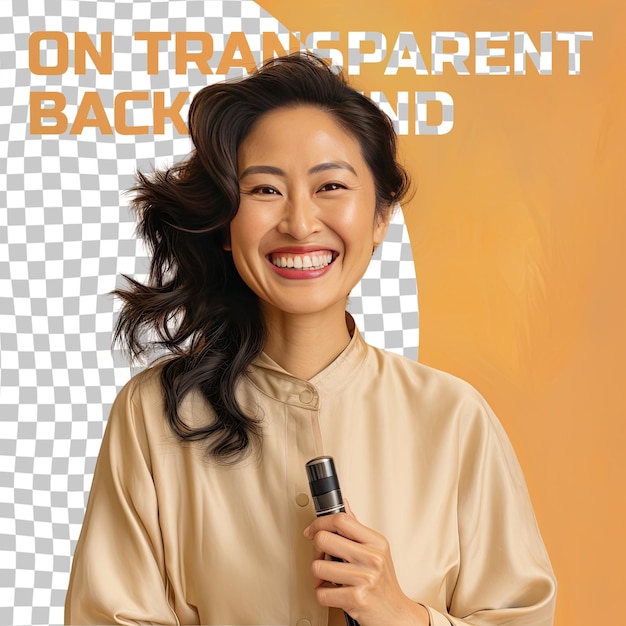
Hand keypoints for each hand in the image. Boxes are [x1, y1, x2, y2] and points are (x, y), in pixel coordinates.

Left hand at [303, 501, 429, 625]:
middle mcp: (372, 558)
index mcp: (376, 542)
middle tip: (322, 557)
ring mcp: (365, 578)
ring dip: (319, 577)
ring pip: (318, 567)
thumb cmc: (383, 583)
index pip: (341, 520)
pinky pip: (322, 592)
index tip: (312, 531)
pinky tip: (334, 592)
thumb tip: (344, 503)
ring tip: (330, 578)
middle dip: (316, 550)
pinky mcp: (356, 599)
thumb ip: (356, 527)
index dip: (320, 523)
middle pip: (324, 539)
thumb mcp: (376, 550)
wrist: (396, 614)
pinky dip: (324, 594)